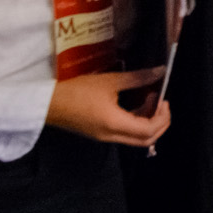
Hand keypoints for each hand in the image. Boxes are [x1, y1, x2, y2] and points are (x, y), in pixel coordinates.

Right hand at [47, 68, 171, 146]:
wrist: (49, 103)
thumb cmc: (77, 91)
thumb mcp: (110, 81)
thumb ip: (137, 78)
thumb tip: (159, 72)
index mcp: (115, 124)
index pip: (149, 131)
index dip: (162, 117)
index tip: (164, 100)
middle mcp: (112, 136)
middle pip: (146, 140)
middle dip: (160, 123)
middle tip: (162, 103)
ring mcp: (105, 137)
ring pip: (136, 138)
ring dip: (148, 122)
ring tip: (150, 100)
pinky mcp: (100, 134)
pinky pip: (125, 133)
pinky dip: (136, 122)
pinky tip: (136, 105)